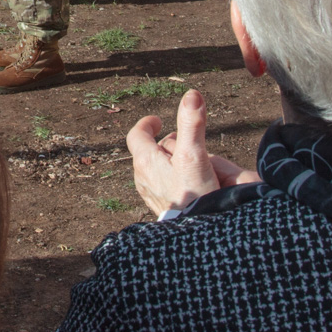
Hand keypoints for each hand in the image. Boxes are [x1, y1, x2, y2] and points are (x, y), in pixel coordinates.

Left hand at [124, 90, 256, 216]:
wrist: (195, 236)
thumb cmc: (192, 196)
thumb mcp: (194, 155)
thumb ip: (192, 124)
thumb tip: (191, 95)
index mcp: (145, 161)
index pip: (136, 135)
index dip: (147, 124)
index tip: (158, 121)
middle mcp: (142, 177)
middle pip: (152, 152)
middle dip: (169, 144)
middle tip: (186, 143)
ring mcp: (151, 194)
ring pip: (160, 170)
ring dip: (174, 163)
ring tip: (193, 164)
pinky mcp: (162, 208)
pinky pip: (166, 187)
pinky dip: (177, 179)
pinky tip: (192, 185)